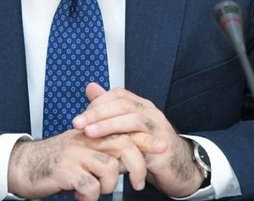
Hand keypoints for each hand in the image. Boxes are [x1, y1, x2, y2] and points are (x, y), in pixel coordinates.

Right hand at [7, 127, 148, 200]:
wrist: (24, 166)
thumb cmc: (57, 162)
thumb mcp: (85, 153)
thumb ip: (107, 153)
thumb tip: (132, 159)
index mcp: (93, 133)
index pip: (124, 132)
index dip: (145, 140)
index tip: (163, 147)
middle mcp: (86, 139)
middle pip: (123, 146)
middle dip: (137, 167)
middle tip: (138, 186)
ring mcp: (75, 153)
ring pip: (110, 168)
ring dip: (109, 186)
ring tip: (97, 191)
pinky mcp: (64, 170)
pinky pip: (90, 186)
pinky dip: (90, 197)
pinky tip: (81, 197)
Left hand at [74, 83, 205, 196]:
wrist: (175, 166)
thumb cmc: (147, 146)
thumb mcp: (125, 128)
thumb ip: (108, 108)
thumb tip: (90, 87)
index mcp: (140, 105)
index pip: (117, 95)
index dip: (97, 104)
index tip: (80, 117)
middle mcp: (150, 112)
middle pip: (123, 105)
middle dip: (98, 113)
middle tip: (78, 124)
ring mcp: (158, 128)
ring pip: (133, 120)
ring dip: (108, 126)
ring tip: (90, 134)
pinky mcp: (162, 147)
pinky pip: (143, 144)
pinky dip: (126, 147)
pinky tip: (110, 152)